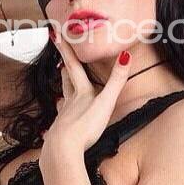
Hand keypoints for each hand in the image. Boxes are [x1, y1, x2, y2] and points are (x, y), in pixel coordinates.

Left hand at [42, 25, 131, 154]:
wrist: (63, 149)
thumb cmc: (85, 126)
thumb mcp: (105, 102)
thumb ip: (116, 81)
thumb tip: (126, 55)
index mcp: (81, 93)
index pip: (74, 66)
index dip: (66, 50)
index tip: (57, 35)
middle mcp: (70, 102)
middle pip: (67, 81)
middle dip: (65, 68)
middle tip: (60, 58)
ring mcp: (63, 117)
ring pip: (62, 99)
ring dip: (63, 89)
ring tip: (61, 85)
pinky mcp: (60, 131)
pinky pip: (59, 120)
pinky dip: (59, 116)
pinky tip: (57, 121)